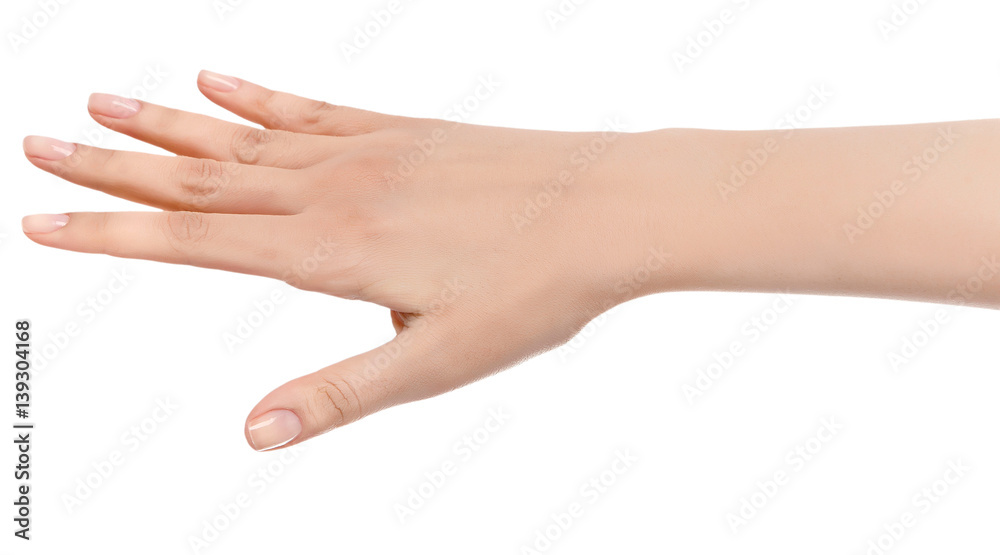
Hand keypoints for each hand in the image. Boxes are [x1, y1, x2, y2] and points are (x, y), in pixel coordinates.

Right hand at [22, 71, 671, 450]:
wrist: (606, 209)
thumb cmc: (532, 290)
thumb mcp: (435, 364)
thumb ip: (341, 393)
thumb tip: (255, 433)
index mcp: (331, 253)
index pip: (196, 242)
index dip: (113, 231)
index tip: (41, 217)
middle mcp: (333, 192)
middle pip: (200, 177)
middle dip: (112, 166)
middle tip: (36, 143)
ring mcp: (365, 152)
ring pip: (243, 134)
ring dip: (167, 121)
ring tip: (102, 101)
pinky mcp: (400, 129)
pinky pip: (311, 106)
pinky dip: (256, 92)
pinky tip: (217, 76)